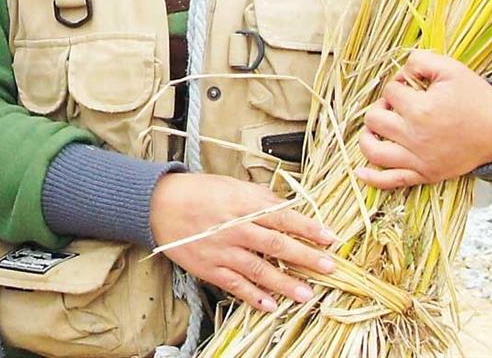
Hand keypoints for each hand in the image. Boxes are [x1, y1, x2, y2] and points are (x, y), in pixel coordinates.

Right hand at [149, 172, 335, 312]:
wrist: (161, 205)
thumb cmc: (201, 191)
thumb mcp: (235, 185)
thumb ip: (261, 198)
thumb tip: (287, 207)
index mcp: (246, 204)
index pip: (284, 217)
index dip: (308, 228)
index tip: (329, 237)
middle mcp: (237, 228)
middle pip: (277, 245)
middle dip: (306, 257)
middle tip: (328, 267)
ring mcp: (223, 251)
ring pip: (260, 270)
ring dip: (285, 284)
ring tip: (307, 294)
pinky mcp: (210, 269)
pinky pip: (235, 285)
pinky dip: (254, 297)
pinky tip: (271, 305)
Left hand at [357, 49, 491, 189]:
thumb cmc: (475, 97)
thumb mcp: (451, 68)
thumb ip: (421, 60)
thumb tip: (400, 69)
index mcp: (421, 109)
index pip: (390, 91)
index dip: (398, 82)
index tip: (411, 84)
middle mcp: (415, 137)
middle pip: (374, 119)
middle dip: (381, 106)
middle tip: (397, 103)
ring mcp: (419, 160)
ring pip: (374, 151)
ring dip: (368, 136)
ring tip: (377, 127)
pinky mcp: (424, 175)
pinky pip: (391, 181)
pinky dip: (371, 179)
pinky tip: (359, 171)